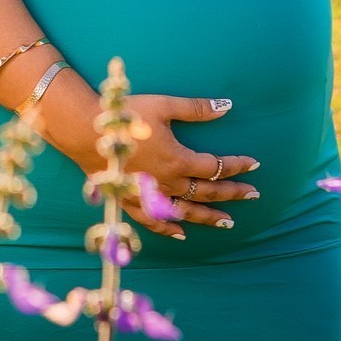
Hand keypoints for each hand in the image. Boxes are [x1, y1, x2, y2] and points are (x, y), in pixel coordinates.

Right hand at [109, 93, 260, 239]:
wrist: (86, 131)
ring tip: (228, 222)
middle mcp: (167, 183)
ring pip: (185, 212)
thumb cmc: (126, 115)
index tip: (255, 165)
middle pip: (206, 193)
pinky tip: (181, 234)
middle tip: (254, 195)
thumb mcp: (164, 106)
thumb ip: (196, 109)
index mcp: (177, 159)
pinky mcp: (131, 201)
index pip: (215, 167)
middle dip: (232, 193)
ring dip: (208, 217)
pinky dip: (169, 229)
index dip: (237, 165)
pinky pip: (154, 222)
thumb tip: (227, 106)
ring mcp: (149, 195)